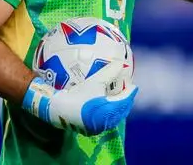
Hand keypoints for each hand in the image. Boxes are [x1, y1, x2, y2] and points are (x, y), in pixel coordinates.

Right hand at [22, 61, 137, 135]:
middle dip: (125, 100)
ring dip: (117, 106)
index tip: (134, 85)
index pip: (125, 101)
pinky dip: (108, 110)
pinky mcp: (91, 129)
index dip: (130, 93)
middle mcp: (107, 121)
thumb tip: (120, 62)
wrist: (59, 110)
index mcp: (110, 110)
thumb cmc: (77, 95)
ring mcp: (98, 126)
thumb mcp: (93, 81)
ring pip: (113, 115)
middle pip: (121, 110)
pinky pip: (105, 118)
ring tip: (117, 96)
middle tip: (127, 90)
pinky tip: (103, 103)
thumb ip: (108, 72)